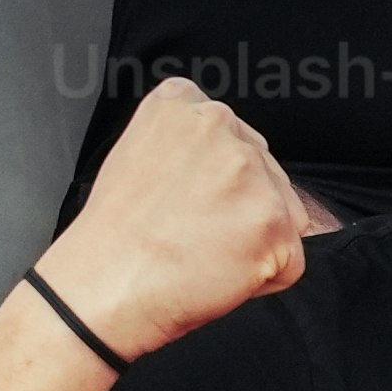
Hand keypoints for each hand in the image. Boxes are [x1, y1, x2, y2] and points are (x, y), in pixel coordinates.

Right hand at [32, 79, 326, 361]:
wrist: (101, 287)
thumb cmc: (113, 238)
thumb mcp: (138, 154)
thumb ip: (190, 147)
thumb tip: (236, 169)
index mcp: (183, 103)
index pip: (234, 140)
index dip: (216, 184)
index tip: (187, 204)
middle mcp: (221, 124)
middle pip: (266, 176)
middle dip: (241, 211)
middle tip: (190, 235)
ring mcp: (251, 171)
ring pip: (285, 215)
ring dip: (256, 242)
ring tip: (201, 253)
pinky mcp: (274, 220)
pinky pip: (290, 262)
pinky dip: (263, 280)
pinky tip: (217, 275)